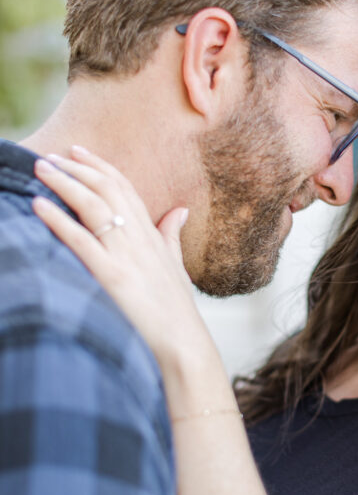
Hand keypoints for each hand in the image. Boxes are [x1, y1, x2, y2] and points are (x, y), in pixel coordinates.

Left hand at [32, 146, 216, 369]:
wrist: (182, 343)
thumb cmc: (175, 309)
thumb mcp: (176, 265)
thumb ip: (171, 235)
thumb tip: (180, 210)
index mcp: (151, 235)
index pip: (124, 188)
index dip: (100, 166)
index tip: (77, 151)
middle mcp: (138, 239)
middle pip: (106, 190)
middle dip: (77, 169)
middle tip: (49, 156)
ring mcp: (126, 256)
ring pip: (93, 206)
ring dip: (64, 183)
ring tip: (40, 169)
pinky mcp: (112, 276)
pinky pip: (81, 241)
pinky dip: (58, 220)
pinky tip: (38, 205)